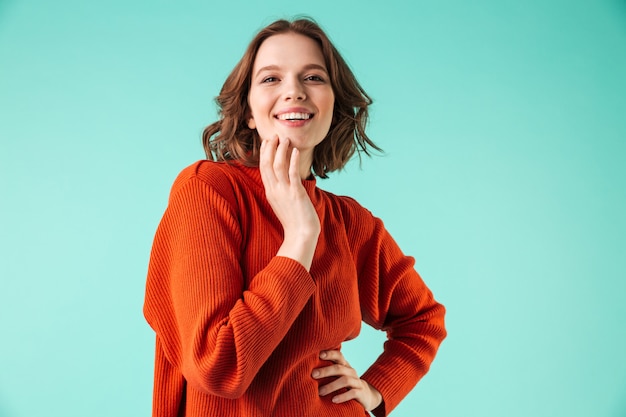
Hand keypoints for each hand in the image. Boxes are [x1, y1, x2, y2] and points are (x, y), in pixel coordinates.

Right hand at [259, 135, 319, 270]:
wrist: (301, 235)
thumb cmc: (295, 220)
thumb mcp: (283, 202)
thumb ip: (281, 190)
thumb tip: (285, 179)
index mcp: (270, 192)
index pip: (263, 168)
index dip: (264, 153)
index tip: (267, 141)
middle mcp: (274, 190)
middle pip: (267, 164)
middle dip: (269, 148)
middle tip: (274, 135)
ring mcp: (284, 192)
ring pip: (278, 166)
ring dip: (281, 151)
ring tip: (285, 139)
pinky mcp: (296, 194)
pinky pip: (292, 174)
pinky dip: (292, 161)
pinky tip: (295, 151)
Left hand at [312, 350, 382, 410]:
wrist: (365, 394)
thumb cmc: (345, 383)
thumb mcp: (338, 375)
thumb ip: (327, 369)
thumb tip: (306, 367)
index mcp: (344, 365)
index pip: (338, 355)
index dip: (330, 353)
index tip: (319, 354)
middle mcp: (351, 371)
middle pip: (339, 368)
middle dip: (325, 371)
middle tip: (313, 375)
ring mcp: (356, 381)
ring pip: (345, 380)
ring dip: (331, 386)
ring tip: (320, 392)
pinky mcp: (360, 393)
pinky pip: (352, 393)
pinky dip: (342, 396)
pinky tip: (333, 400)